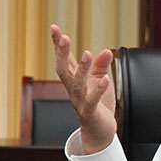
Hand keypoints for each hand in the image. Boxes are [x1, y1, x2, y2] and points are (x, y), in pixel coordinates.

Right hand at [51, 24, 116, 153]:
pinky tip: (105, 79)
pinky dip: (98, 90)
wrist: (99, 132)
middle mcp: (74, 89)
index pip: (65, 60)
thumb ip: (101, 66)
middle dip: (63, 53)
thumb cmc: (99, 105)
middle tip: (63, 37)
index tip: (54, 28)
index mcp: (74, 80)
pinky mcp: (91, 112)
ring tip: (87, 53)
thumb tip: (106, 51)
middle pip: (64, 69)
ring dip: (81, 68)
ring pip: (76, 84)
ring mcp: (80, 101)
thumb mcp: (101, 81)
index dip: (59, 45)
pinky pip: (93, 100)